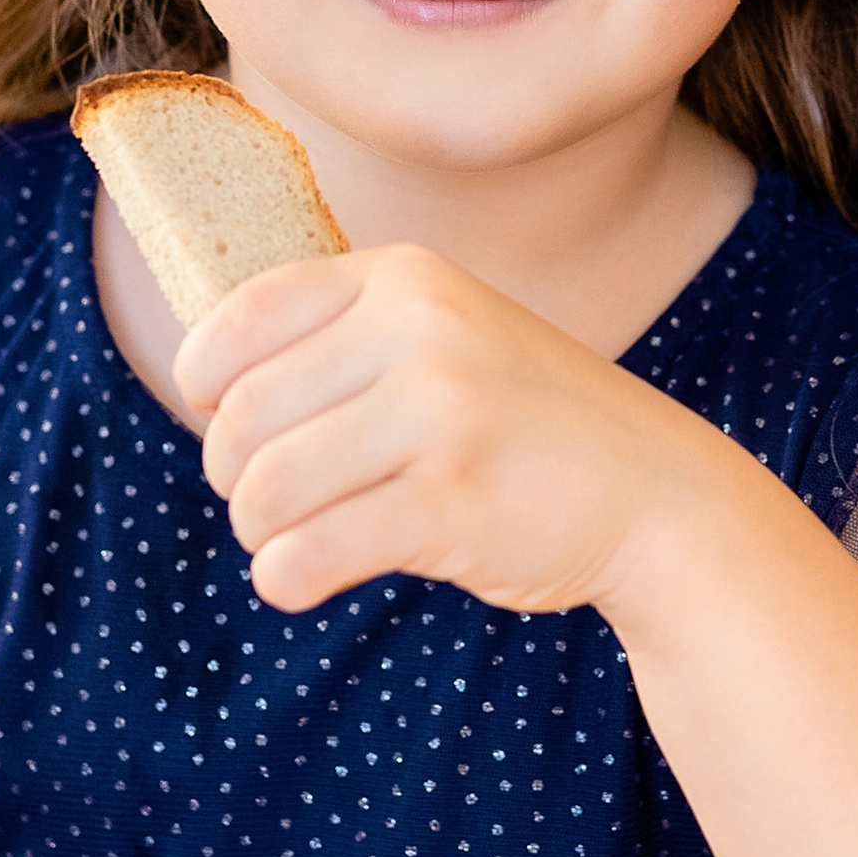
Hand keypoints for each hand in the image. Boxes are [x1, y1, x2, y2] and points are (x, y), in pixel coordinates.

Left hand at [176, 245, 732, 619]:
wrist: (654, 492)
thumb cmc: (520, 423)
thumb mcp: (442, 335)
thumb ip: (338, 343)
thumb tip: (202, 393)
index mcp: (404, 277)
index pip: (238, 320)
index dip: (205, 385)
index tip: (227, 423)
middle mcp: (420, 331)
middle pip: (240, 418)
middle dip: (233, 476)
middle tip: (271, 502)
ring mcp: (441, 415)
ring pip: (264, 490)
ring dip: (260, 534)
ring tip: (295, 540)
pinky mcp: (453, 504)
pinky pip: (309, 552)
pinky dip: (286, 577)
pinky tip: (304, 579)